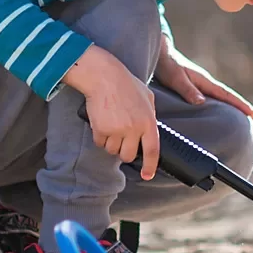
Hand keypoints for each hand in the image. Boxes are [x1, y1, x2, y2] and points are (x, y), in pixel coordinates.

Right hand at [60, 46, 159, 178]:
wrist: (104, 76)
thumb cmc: (126, 84)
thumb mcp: (147, 98)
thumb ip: (150, 115)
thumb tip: (150, 130)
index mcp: (148, 122)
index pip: (152, 150)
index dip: (150, 166)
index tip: (147, 175)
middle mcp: (134, 129)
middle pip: (128, 156)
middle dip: (124, 152)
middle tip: (121, 140)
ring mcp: (117, 130)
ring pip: (112, 151)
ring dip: (111, 144)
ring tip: (111, 126)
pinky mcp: (100, 130)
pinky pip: (99, 143)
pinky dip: (99, 137)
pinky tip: (101, 123)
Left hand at [155, 41, 252, 128]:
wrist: (160, 53)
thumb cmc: (166, 65)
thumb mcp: (174, 78)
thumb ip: (186, 89)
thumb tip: (201, 102)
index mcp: (205, 82)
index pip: (228, 96)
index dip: (242, 106)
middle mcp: (207, 85)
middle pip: (232, 100)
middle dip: (247, 111)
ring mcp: (203, 87)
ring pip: (225, 101)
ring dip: (237, 110)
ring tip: (248, 123)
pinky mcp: (197, 89)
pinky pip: (216, 101)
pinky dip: (225, 108)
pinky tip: (224, 116)